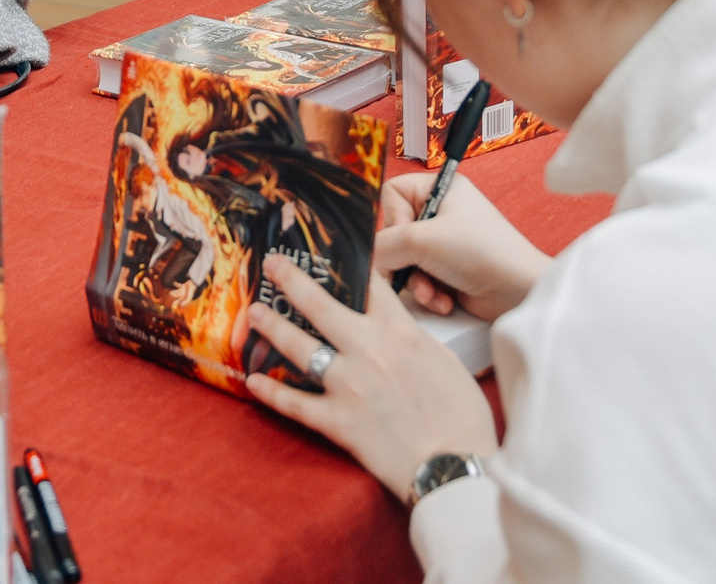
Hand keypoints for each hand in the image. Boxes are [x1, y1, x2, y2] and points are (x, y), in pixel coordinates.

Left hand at [243, 253, 498, 499]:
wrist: (454, 465)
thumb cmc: (463, 415)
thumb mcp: (446, 361)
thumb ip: (415, 340)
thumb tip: (400, 332)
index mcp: (400, 331)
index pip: (369, 285)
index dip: (348, 264)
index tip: (329, 251)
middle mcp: (367, 349)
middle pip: (319, 304)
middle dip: (291, 279)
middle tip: (270, 264)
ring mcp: (347, 384)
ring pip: (298, 346)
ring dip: (272, 327)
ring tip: (255, 313)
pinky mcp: (336, 421)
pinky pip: (294, 403)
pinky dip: (271, 392)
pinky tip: (252, 381)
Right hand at [372, 173, 551, 322]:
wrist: (518, 292)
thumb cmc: (482, 252)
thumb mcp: (422, 240)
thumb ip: (383, 246)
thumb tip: (368, 260)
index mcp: (440, 188)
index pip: (392, 194)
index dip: (392, 219)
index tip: (405, 237)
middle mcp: (443, 212)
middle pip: (396, 234)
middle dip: (404, 261)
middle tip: (413, 270)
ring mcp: (446, 243)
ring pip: (406, 261)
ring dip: (416, 282)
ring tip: (432, 291)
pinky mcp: (450, 270)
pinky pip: (420, 279)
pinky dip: (428, 293)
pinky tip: (443, 300)